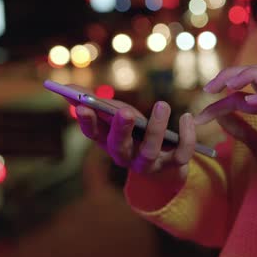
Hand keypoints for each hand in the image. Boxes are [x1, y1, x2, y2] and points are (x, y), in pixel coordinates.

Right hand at [66, 85, 195, 191]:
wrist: (162, 166)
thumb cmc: (135, 133)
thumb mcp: (116, 117)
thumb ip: (96, 104)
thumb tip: (70, 90)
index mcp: (109, 143)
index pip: (94, 134)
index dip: (87, 122)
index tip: (82, 105)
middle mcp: (126, 157)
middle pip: (119, 147)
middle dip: (121, 129)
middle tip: (125, 111)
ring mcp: (149, 164)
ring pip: (150, 151)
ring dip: (155, 128)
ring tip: (162, 104)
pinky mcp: (172, 165)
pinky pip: (181, 154)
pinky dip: (186, 136)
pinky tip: (186, 117)